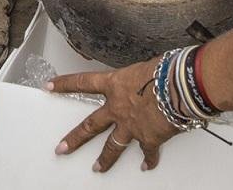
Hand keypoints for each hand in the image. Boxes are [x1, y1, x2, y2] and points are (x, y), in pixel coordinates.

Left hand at [48, 61, 179, 172]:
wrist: (182, 86)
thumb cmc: (169, 69)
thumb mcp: (150, 64)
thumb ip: (143, 75)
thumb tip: (152, 76)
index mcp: (116, 84)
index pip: (84, 83)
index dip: (65, 84)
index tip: (50, 86)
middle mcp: (119, 108)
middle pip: (90, 126)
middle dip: (75, 138)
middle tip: (62, 148)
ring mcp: (131, 126)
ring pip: (113, 147)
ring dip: (104, 159)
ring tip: (98, 168)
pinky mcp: (149, 138)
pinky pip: (147, 153)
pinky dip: (148, 160)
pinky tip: (145, 166)